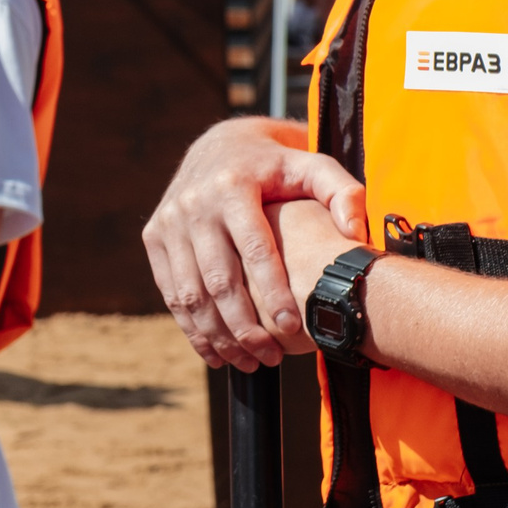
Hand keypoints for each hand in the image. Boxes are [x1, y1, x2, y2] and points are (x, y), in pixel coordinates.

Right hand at [142, 116, 365, 370]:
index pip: (254, 249)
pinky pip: (170, 290)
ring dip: (217, 334)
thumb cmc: (278, 165)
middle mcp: (193, 204)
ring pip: (190, 291)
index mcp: (233, 187)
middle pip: (218, 278)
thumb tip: (353, 233)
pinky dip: (190, 326)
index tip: (293, 328)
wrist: (220, 146)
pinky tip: (215, 352)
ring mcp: (168, 221)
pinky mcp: (154, 236)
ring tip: (250, 362)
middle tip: (272, 357)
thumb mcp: (314, 166)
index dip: (274, 291)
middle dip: (245, 325)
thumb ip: (343, 193)